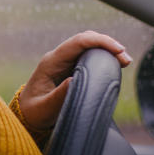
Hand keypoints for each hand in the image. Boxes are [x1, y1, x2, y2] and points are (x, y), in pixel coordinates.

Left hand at [18, 31, 132, 129]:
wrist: (28, 115)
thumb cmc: (34, 112)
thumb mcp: (44, 108)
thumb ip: (58, 96)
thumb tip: (74, 80)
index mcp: (50, 63)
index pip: (77, 42)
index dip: (99, 41)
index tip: (118, 50)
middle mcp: (58, 58)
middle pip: (85, 40)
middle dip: (107, 44)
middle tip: (126, 59)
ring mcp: (65, 62)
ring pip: (89, 46)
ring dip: (107, 50)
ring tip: (124, 62)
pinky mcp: (72, 68)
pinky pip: (89, 57)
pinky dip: (104, 58)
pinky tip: (115, 65)